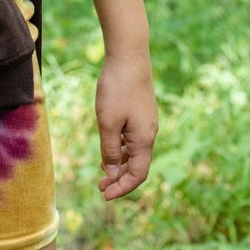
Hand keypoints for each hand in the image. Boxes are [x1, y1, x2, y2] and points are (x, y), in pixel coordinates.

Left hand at [94, 48, 157, 199]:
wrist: (129, 55)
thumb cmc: (117, 88)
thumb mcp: (108, 122)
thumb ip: (109, 150)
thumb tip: (113, 174)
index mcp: (144, 139)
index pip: (138, 174)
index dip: (122, 188)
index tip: (105, 195)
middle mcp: (149, 133)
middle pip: (137, 165)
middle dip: (119, 179)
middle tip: (100, 187)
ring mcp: (146, 121)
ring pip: (134, 151)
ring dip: (119, 163)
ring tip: (101, 171)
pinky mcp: (140, 111)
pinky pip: (132, 138)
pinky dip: (120, 147)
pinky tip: (108, 146)